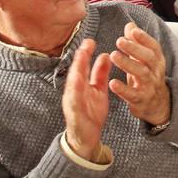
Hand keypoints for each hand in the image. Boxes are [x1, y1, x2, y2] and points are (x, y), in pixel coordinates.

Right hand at [62, 38, 110, 162]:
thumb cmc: (91, 112)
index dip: (85, 54)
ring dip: (76, 71)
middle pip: (76, 72)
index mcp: (81, 85)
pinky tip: (79, 83)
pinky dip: (76, 92)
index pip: (82, 66)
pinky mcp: (74, 114)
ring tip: (81, 59)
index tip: (90, 41)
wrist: (86, 137)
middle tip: (86, 45)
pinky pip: (74, 102)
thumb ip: (100, 74)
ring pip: (73, 84)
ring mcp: (72, 102)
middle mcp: (74, 91)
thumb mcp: (98, 90)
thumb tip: (105, 55)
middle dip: (80, 59)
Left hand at [105, 22, 171, 126]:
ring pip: (142, 74)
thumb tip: (130, 25)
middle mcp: (156, 72)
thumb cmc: (147, 78)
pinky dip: (123, 89)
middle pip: (149, 58)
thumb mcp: (144, 60)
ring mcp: (150, 86)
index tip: (133, 31)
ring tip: (113, 55)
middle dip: (135, 48)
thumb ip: (137, 43)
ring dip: (128, 64)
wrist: (157, 105)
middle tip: (119, 41)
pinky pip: (133, 94)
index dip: (145, 38)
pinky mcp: (141, 100)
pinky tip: (112, 83)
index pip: (154, 47)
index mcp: (157, 61)